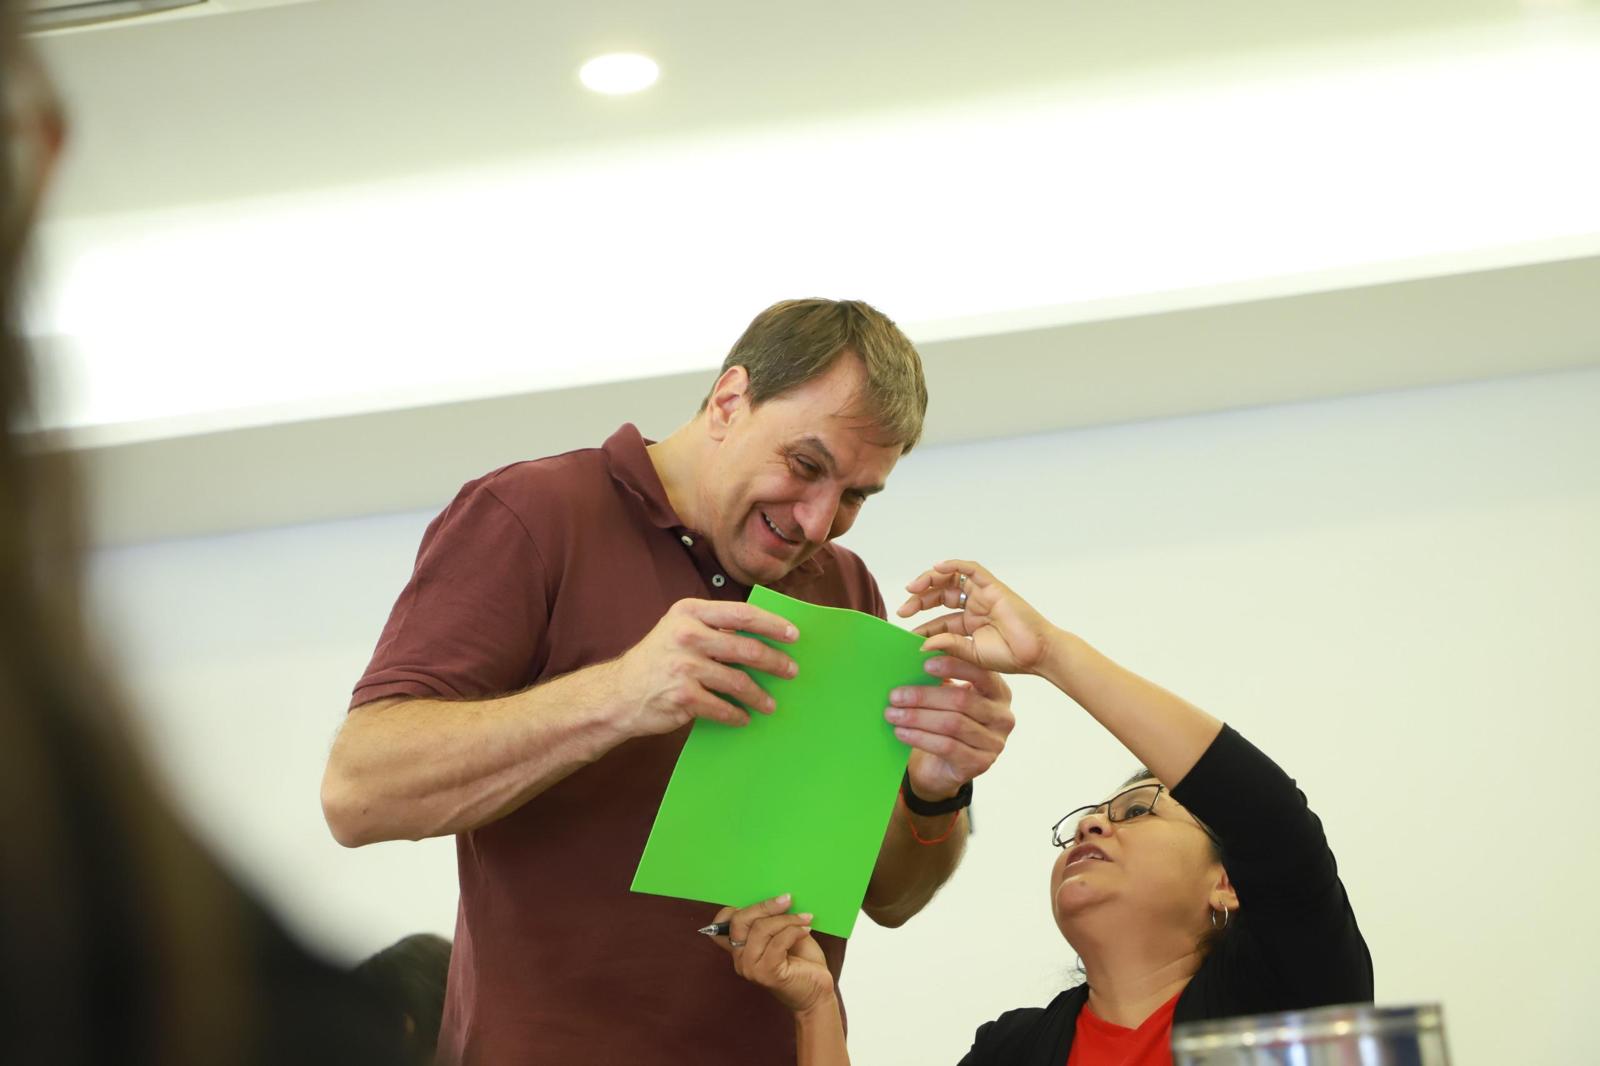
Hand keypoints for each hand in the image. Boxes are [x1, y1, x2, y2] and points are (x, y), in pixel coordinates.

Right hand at [606, 599, 799, 737]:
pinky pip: (723, 707)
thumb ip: (713, 628)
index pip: (741, 614)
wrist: (618, 694)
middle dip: (774, 662)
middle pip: (745, 648)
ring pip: (738, 682)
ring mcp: (684, 667)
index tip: (794, 635)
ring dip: (760, 695)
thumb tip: (763, 635)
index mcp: (689, 612)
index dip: (772, 625)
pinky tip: (744, 717)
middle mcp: (686, 636)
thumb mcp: (679, 630)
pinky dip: (738, 715)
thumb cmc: (657, 660)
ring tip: (770, 703)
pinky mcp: (683, 697)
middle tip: (791, 671)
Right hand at [709, 895, 833, 1014]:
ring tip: (805, 918)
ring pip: (761, 929)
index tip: (763, 901)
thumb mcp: (783, 933)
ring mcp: (751, 968)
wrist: (817, 991)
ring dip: (786, 919)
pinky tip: (806, 930)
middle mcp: (740, 958)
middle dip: (765, 906)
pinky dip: (794, 931)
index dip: (739, 906)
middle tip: (787, 899)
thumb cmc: (801, 961)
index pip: (724, 922)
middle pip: (740, 920)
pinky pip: (777, 942)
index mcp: (740, 947)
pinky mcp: (767, 973)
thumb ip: (770, 920)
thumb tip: (773, 896)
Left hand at [887, 652, 1014, 801]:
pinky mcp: (979, 763)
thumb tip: (916, 660)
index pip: (980, 673)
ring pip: (952, 724)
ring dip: (917, 718)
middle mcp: (1002, 717)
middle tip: (895, 696)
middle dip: (924, 696)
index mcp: (998, 692)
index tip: (924, 664)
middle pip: (961, 700)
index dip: (953, 666)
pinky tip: (901, 732)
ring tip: (892, 714)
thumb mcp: (947, 698)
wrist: (945, 766)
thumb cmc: (945, 723)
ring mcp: (994, 743)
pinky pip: (946, 746)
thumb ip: (941, 680)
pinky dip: (920, 737)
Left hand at [897, 560, 1058, 675]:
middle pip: (940, 594)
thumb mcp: (971, 654)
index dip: (922, 625)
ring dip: (929, 579)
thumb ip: (948, 646)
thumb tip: (922, 644)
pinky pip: (971, 569)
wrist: (1037, 654)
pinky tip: (936, 568)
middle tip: (903, 611)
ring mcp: (983, 594)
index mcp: (969, 624)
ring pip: (950, 578)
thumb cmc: (1010, 657)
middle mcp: (974, 606)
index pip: (939, 619)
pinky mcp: (993, 586)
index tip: (906, 634)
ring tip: (912, 589)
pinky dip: (953, 565)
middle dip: (919, 600)